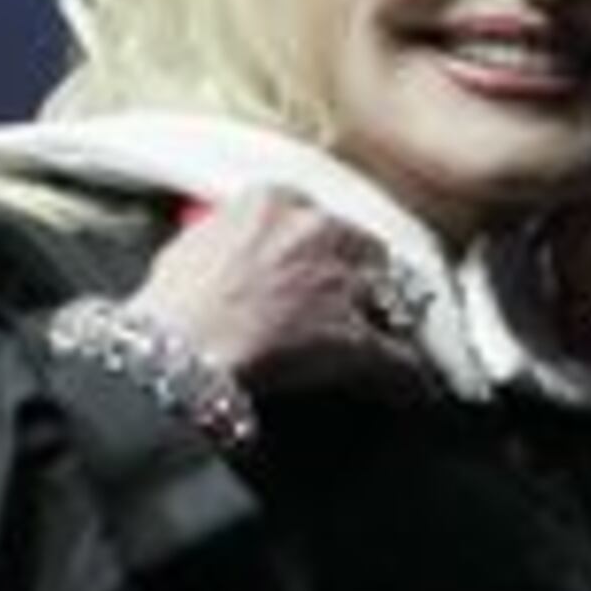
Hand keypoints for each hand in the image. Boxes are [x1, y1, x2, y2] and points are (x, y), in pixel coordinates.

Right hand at [128, 185, 437, 392]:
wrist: (175, 347)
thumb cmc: (172, 301)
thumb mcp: (195, 242)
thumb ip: (231, 235)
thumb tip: (234, 248)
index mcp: (275, 200)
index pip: (319, 216)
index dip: (322, 246)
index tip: (319, 262)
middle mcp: (316, 231)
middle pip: (363, 249)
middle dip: (362, 277)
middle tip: (356, 301)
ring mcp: (339, 284)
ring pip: (389, 299)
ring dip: (391, 322)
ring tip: (397, 341)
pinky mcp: (351, 337)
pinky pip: (395, 358)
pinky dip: (407, 377)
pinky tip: (417, 389)